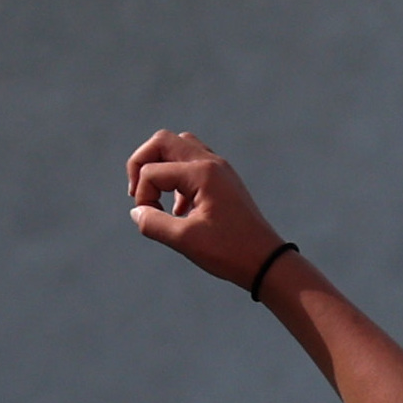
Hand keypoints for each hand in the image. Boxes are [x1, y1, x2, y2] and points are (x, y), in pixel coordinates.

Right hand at [124, 127, 288, 289]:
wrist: (267, 261)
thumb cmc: (229, 251)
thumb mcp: (185, 240)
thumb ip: (153, 223)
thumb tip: (136, 211)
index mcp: (202, 173)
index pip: (153, 171)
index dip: (142, 196)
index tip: (149, 220)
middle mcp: (211, 162)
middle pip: (163, 141)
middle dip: (142, 164)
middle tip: (138, 193)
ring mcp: (219, 168)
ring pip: (179, 147)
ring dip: (161, 167)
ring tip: (157, 197)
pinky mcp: (223, 180)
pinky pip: (192, 163)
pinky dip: (177, 177)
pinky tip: (179, 209)